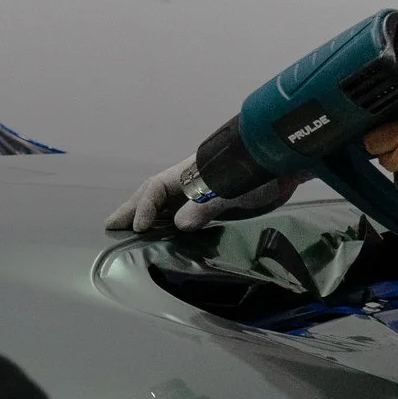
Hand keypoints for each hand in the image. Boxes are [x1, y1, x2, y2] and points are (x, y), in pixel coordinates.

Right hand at [105, 153, 302, 232]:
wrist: (286, 163)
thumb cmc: (259, 171)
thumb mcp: (233, 189)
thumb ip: (206, 204)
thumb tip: (179, 223)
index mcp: (190, 173)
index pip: (155, 189)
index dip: (143, 208)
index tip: (137, 229)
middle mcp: (190, 181)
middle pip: (153, 194)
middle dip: (131, 209)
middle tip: (110, 226)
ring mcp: (200, 192)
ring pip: (165, 204)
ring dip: (146, 216)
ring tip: (129, 231)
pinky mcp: (214, 203)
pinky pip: (182, 213)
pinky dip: (167, 222)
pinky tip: (164, 234)